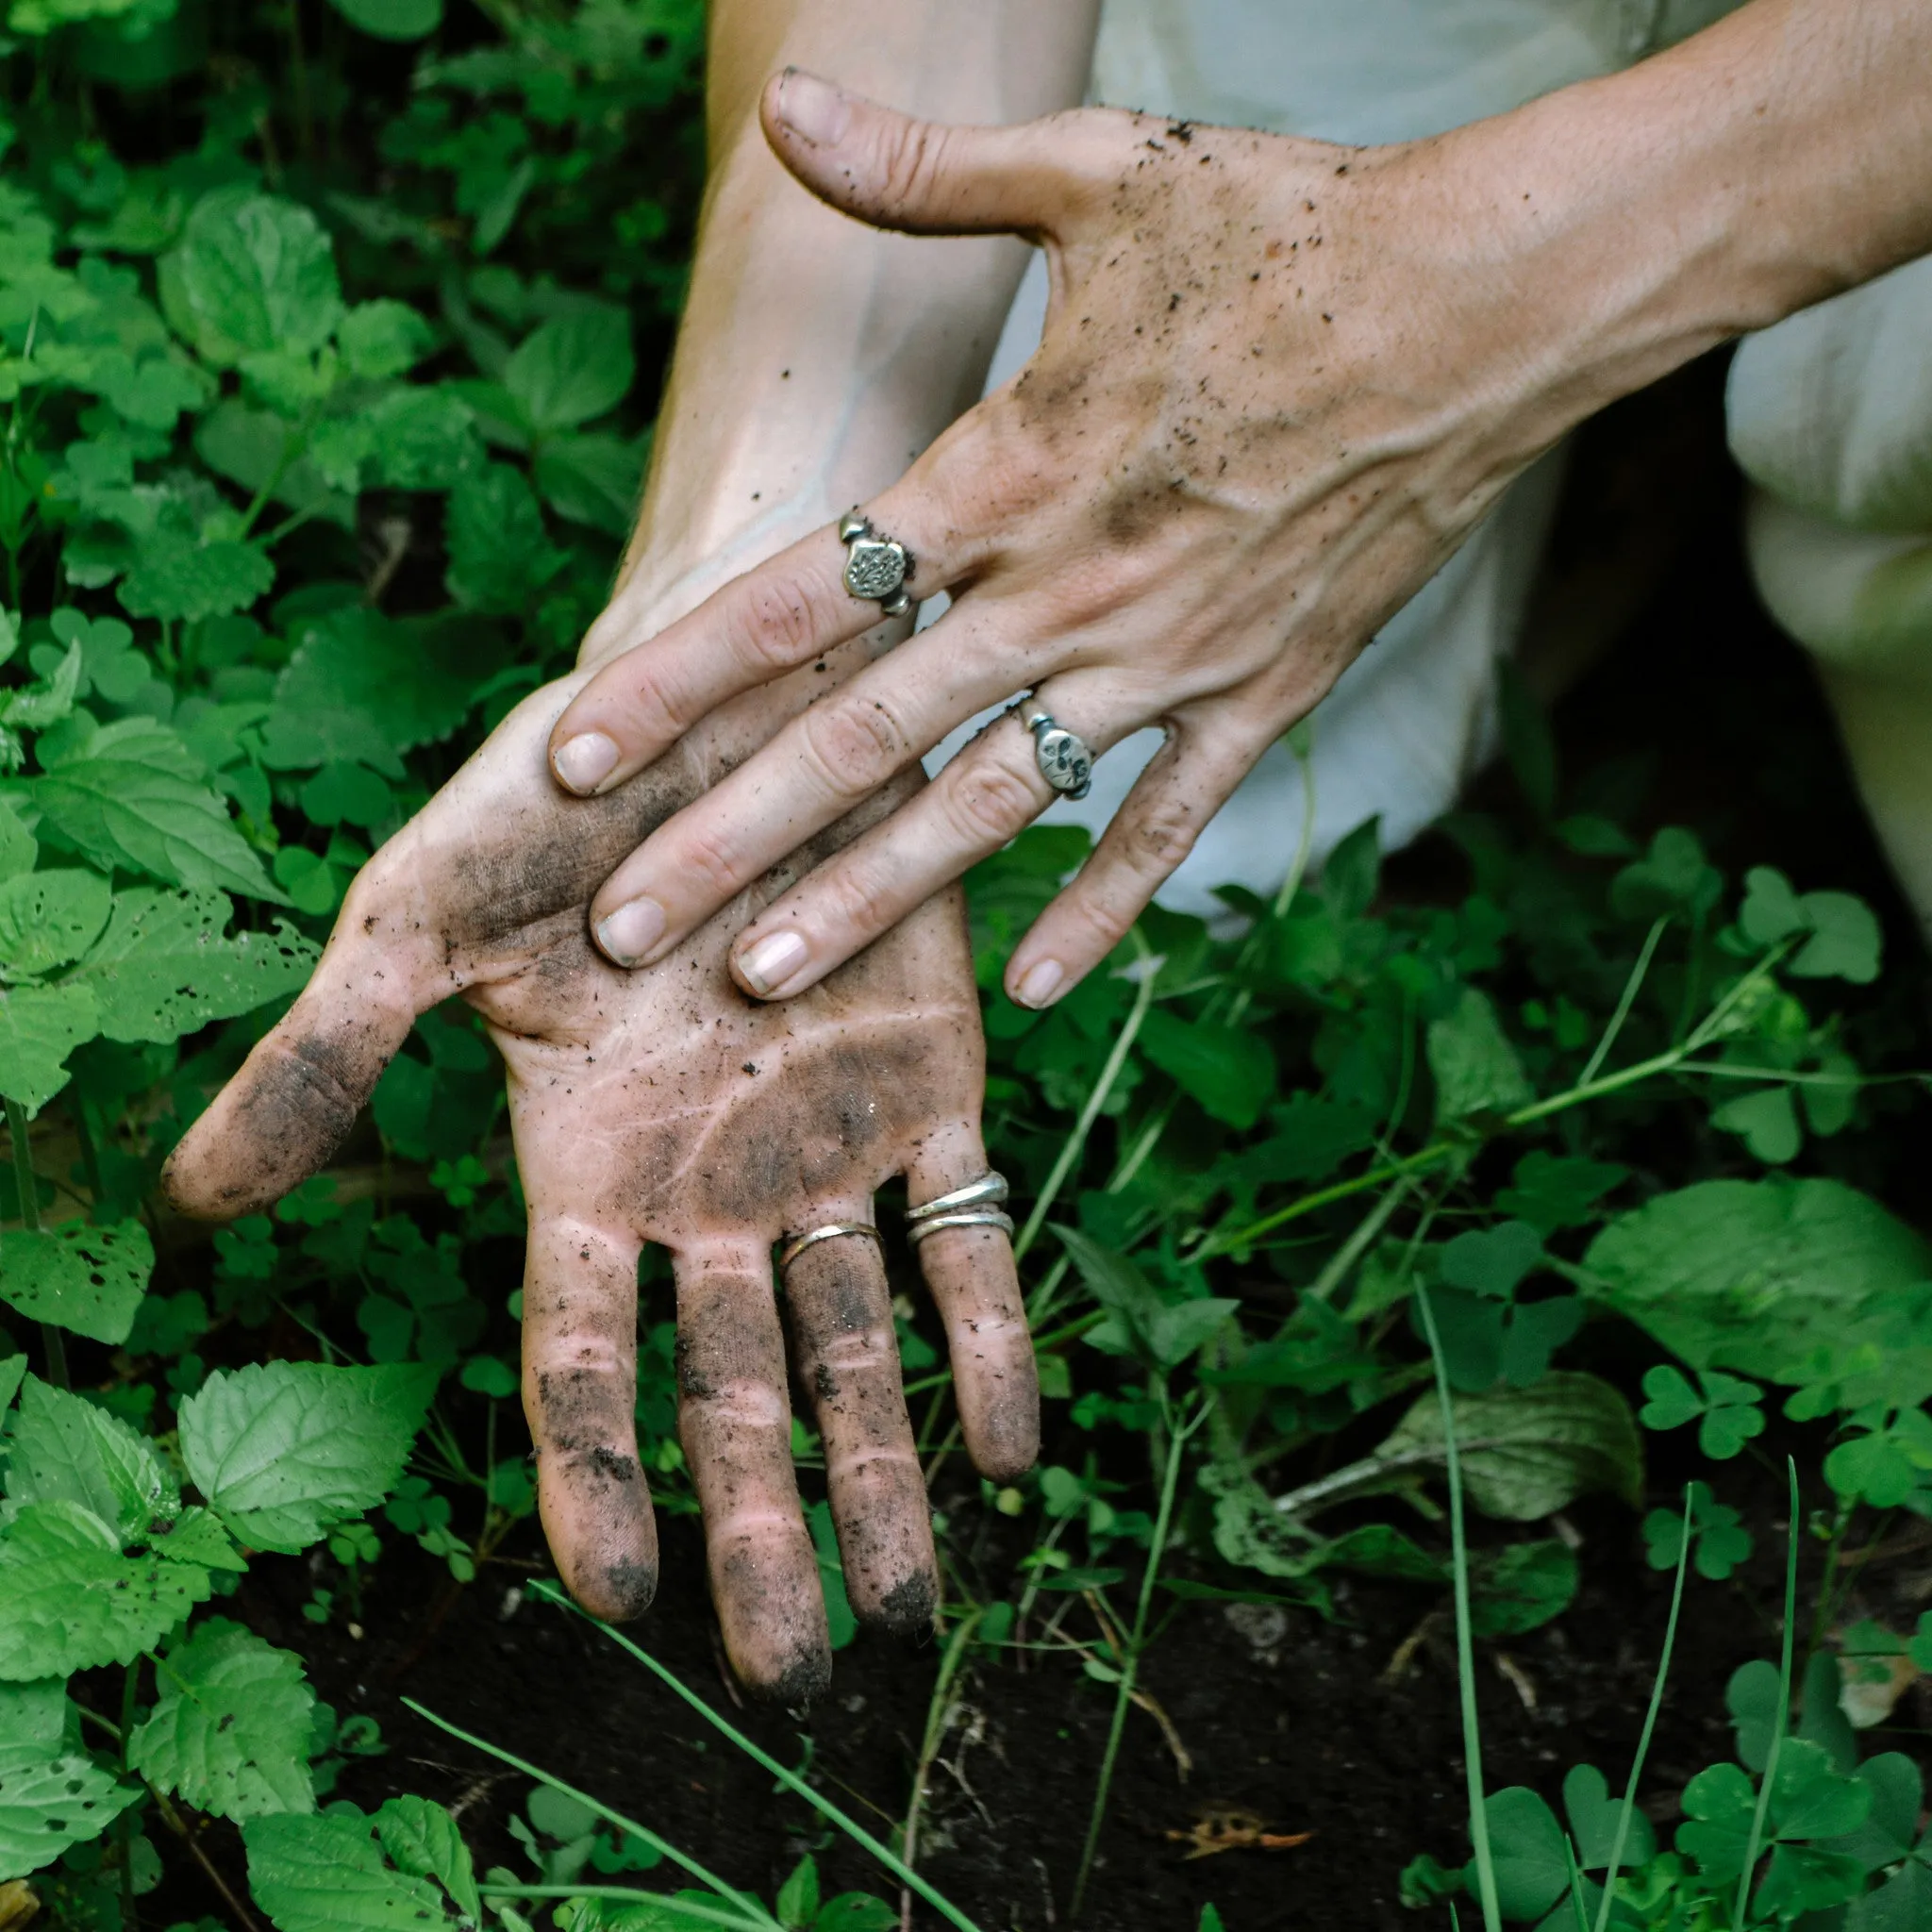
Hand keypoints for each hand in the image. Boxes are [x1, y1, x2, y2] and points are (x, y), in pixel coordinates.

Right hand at [163, 670, 1035, 1699]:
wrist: (730, 695)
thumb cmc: (557, 800)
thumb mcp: (420, 916)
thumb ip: (328, 1056)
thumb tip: (195, 1202)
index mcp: (583, 1168)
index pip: (582, 1357)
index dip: (595, 1477)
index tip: (621, 1598)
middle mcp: (709, 1189)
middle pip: (733, 1390)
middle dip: (763, 1526)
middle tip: (793, 1673)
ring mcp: (824, 1150)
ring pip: (858, 1345)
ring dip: (883, 1471)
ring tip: (910, 1602)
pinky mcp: (929, 1092)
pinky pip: (968, 1237)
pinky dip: (990, 1338)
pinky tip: (1009, 1448)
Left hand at [543, 71, 1588, 1010]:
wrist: (1490, 301)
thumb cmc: (1290, 231)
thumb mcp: (1100, 184)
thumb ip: (927, 174)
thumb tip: (789, 106)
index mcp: (1009, 472)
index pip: (803, 598)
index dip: (676, 679)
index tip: (573, 760)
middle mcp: (1069, 591)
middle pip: (864, 737)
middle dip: (730, 838)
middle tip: (623, 929)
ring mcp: (1168, 662)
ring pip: (989, 805)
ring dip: (873, 899)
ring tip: (766, 981)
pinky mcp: (1260, 697)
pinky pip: (1163, 824)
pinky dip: (1101, 907)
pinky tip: (1033, 989)